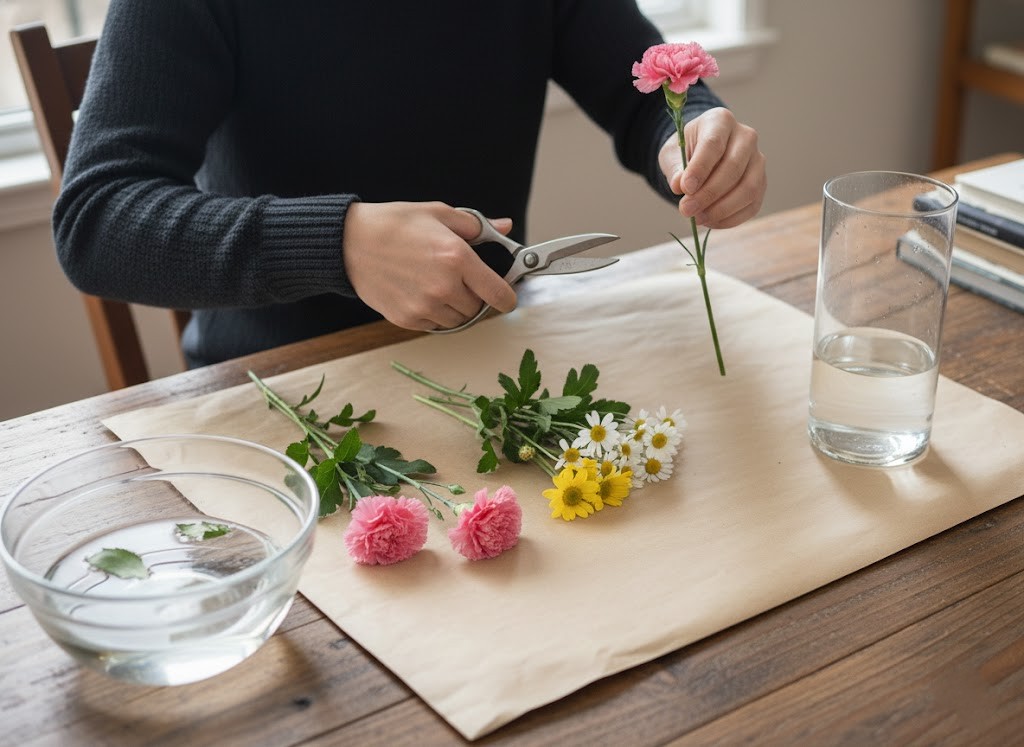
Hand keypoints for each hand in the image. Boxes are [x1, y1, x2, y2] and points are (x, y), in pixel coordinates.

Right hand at [342, 201, 517, 330]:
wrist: (349, 243)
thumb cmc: (393, 224)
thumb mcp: (438, 214)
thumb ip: (476, 225)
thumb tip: (505, 227)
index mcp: (457, 258)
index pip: (499, 294)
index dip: (507, 297)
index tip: (506, 297)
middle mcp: (444, 287)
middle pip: (478, 309)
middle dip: (475, 297)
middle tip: (461, 281)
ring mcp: (425, 306)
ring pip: (458, 321)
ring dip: (455, 308)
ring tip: (439, 286)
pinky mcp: (407, 319)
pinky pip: (435, 326)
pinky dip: (435, 315)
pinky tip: (422, 293)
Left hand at [659, 107, 766, 228]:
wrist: (701, 156)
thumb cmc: (686, 152)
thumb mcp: (672, 155)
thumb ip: (675, 168)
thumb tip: (680, 185)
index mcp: (721, 121)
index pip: (714, 144)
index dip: (700, 169)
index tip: (685, 189)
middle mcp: (746, 137)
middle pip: (733, 168)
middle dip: (708, 194)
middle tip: (686, 210)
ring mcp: (758, 160)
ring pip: (748, 188)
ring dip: (721, 209)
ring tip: (697, 218)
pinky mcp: (762, 183)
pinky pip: (752, 205)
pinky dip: (730, 219)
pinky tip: (710, 222)